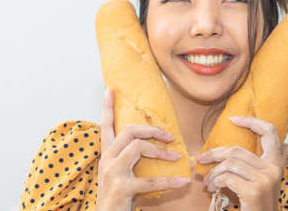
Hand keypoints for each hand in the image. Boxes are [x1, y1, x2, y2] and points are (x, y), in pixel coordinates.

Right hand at [97, 87, 190, 210]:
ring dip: (160, 151)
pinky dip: (169, 181)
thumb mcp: (120, 173)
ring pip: (138, 147)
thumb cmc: (118, 197)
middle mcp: (107, 160)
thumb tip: (153, 144)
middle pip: (128, 131)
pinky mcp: (121, 187)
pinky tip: (182, 182)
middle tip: (170, 136)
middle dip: (152, 130)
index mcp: (107, 155)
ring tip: (176, 157)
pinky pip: (150, 180)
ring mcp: (112, 173)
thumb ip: (130, 158)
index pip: (105, 126)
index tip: (110, 89)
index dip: (107, 107)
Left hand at [197, 116, 287, 210]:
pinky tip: (213, 188)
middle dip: (214, 154)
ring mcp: (265, 179)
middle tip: (201, 159)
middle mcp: (273, 169)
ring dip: (212, 173)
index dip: (252, 121)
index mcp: (276, 163)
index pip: (270, 131)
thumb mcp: (258, 180)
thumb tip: (222, 151)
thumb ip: (249, 164)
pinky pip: (226, 178)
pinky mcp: (254, 191)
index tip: (233, 119)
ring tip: (208, 182)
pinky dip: (215, 182)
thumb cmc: (256, 204)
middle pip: (237, 150)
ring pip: (229, 164)